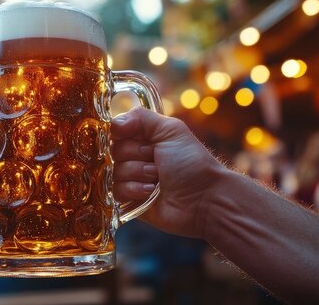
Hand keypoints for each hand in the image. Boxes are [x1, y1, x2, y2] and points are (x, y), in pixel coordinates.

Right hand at [111, 107, 225, 237]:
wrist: (204, 199)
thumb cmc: (192, 163)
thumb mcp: (171, 130)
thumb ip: (140, 117)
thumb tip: (113, 123)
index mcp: (143, 138)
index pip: (116, 131)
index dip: (126, 136)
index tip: (147, 141)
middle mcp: (135, 157)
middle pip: (113, 151)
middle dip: (137, 156)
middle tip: (156, 161)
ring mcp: (132, 179)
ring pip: (113, 171)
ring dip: (138, 174)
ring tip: (157, 179)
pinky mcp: (130, 200)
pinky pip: (116, 191)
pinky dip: (134, 190)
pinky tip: (151, 192)